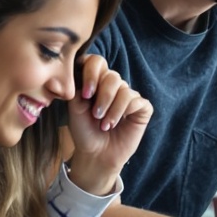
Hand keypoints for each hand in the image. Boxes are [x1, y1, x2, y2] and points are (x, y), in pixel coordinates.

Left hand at [64, 54, 152, 194]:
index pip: (96, 62)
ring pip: (124, 90)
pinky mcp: (141, 108)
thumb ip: (78, 87)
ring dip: (112, 109)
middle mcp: (113, 86)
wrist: (95, 154)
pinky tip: (117, 124)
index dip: (92, 72)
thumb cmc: (84, 131)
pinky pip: (137, 101)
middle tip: (95, 115)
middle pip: (112, 76)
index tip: (86, 93)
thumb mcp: (75, 108)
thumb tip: (80, 71)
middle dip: (102, 96)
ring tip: (104, 125)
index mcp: (96, 81)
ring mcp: (129, 96)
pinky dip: (125, 112)